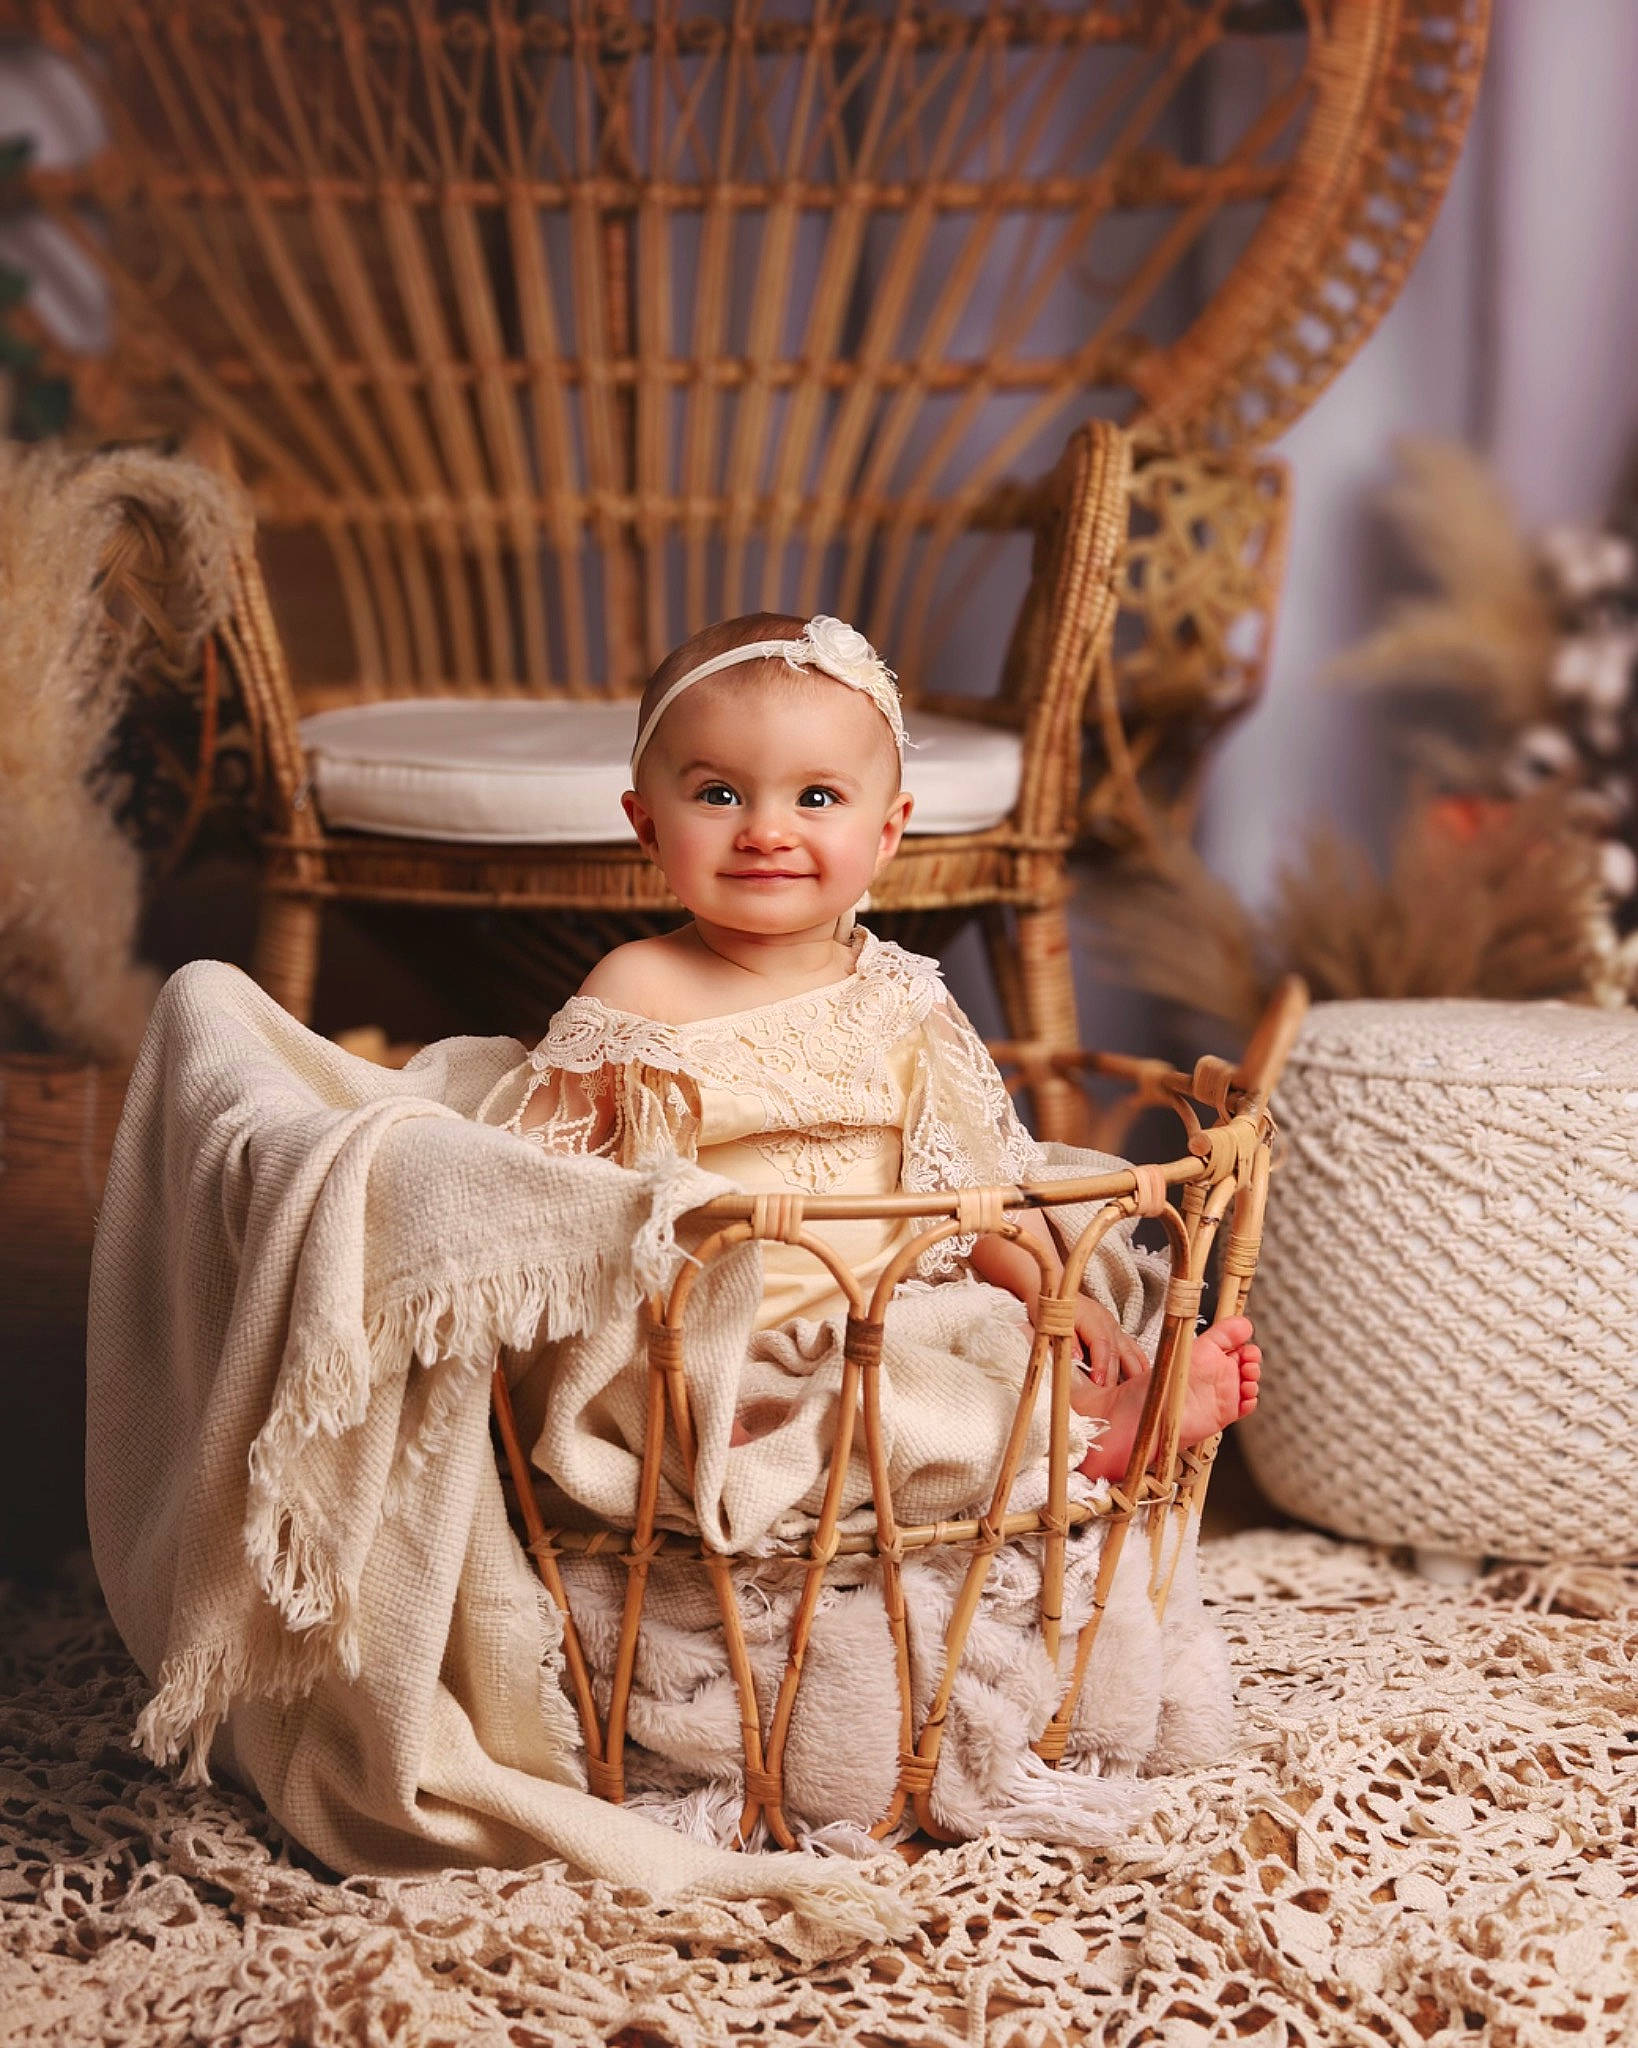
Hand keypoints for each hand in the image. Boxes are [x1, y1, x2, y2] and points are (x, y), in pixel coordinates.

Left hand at [1029, 1293, 1147, 1386]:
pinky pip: (1132, 1348)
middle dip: (1113, 1376)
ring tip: (1131, 1394)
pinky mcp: (1116, 1331)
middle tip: (1109, 1398)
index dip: (1101, 1365)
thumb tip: (1077, 1357)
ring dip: (1130, 1372)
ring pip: (1128, 1350)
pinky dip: (1138, 1362)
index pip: (1101, 1344)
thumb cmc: (1050, 1308)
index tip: (1099, 1383)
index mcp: (1090, 1317)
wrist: (1056, 1291)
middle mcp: (1106, 1322)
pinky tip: (1144, 1377)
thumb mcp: (1050, 1322)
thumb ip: (1067, 1339)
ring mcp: (1114, 1326)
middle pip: (1115, 1352)